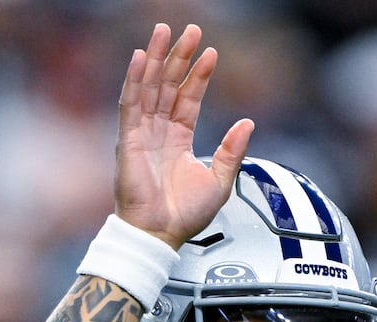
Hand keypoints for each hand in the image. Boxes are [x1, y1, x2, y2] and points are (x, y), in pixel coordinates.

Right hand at [114, 23, 254, 248]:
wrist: (161, 235)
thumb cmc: (184, 216)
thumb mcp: (220, 182)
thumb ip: (232, 151)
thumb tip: (247, 124)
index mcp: (178, 140)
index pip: (188, 98)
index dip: (199, 75)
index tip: (212, 53)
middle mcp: (159, 132)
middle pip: (168, 85)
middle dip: (179, 57)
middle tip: (190, 30)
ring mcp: (142, 133)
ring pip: (149, 87)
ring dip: (157, 58)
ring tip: (165, 31)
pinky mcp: (129, 140)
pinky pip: (130, 103)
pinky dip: (135, 79)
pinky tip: (142, 58)